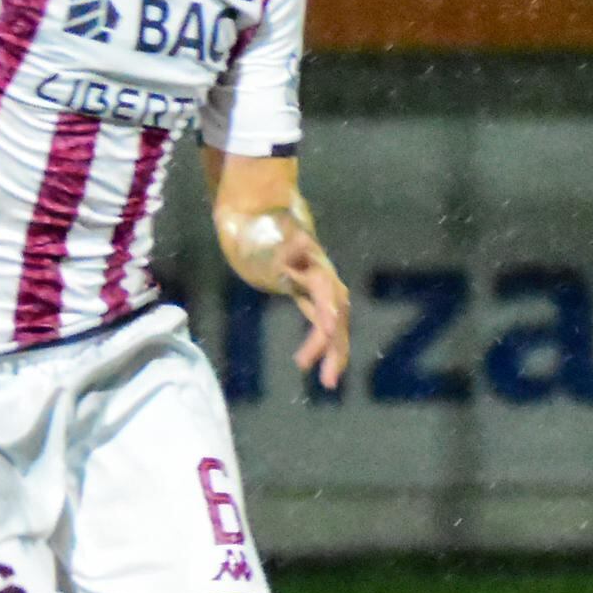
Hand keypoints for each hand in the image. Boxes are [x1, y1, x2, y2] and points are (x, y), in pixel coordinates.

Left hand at [233, 209, 351, 389]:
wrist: (255, 210)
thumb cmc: (256, 221)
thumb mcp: (262, 233)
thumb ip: (281, 244)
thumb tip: (299, 248)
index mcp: (312, 263)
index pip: (327, 292)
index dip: (329, 313)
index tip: (328, 332)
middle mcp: (321, 275)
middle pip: (336, 313)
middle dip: (334, 346)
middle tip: (326, 379)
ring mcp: (315, 284)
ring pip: (332, 321)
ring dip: (332, 351)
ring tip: (326, 381)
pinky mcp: (304, 291)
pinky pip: (319, 321)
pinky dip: (320, 343)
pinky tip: (310, 362)